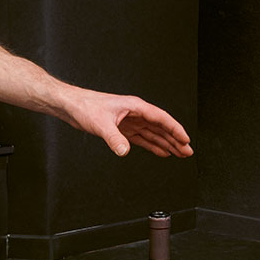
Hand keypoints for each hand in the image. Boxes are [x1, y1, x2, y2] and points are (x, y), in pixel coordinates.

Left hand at [59, 89, 193, 157]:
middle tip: (187, 152)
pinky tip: (161, 151)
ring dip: (167, 143)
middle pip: (161, 127)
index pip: (161, 118)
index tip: (186, 140)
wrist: (72, 106)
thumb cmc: (85, 107)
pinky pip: (143, 138)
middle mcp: (135, 113)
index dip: (175, 130)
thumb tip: (124, 151)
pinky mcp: (123, 129)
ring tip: (179, 153)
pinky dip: (153, 145)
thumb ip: (114, 139)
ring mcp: (130, 121)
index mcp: (135, 107)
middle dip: (175, 139)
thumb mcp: (101, 124)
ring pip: (154, 133)